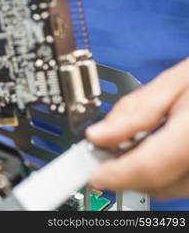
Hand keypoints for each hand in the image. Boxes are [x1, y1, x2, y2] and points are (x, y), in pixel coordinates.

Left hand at [87, 58, 188, 198]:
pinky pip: (183, 184)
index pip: (148, 167)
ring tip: (133, 145)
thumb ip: (135, 110)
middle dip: (124, 173)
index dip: (114, 174)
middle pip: (157, 184)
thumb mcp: (175, 83)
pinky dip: (162, 173)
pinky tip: (155, 150)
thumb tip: (98, 135)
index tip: (92, 173)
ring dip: (142, 174)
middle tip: (104, 152)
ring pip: (169, 189)